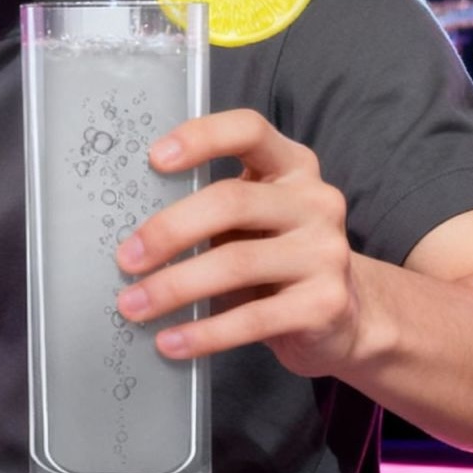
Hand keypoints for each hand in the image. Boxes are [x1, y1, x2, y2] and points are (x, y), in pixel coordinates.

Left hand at [114, 109, 359, 378]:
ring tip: (133, 306)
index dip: (201, 137)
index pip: (248, 130)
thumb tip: (133, 231)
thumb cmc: (277, 257)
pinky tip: (171, 342)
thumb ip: (212, 208)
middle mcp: (315, 201)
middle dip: (169, 230)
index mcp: (292, 165)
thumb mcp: (254, 219)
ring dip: (174, 287)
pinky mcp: (325, 305)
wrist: (345, 317)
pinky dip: (204, 333)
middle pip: (231, 201)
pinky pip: (252, 319)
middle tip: (126, 258)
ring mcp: (326, 252)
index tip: (154, 158)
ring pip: (236, 263)